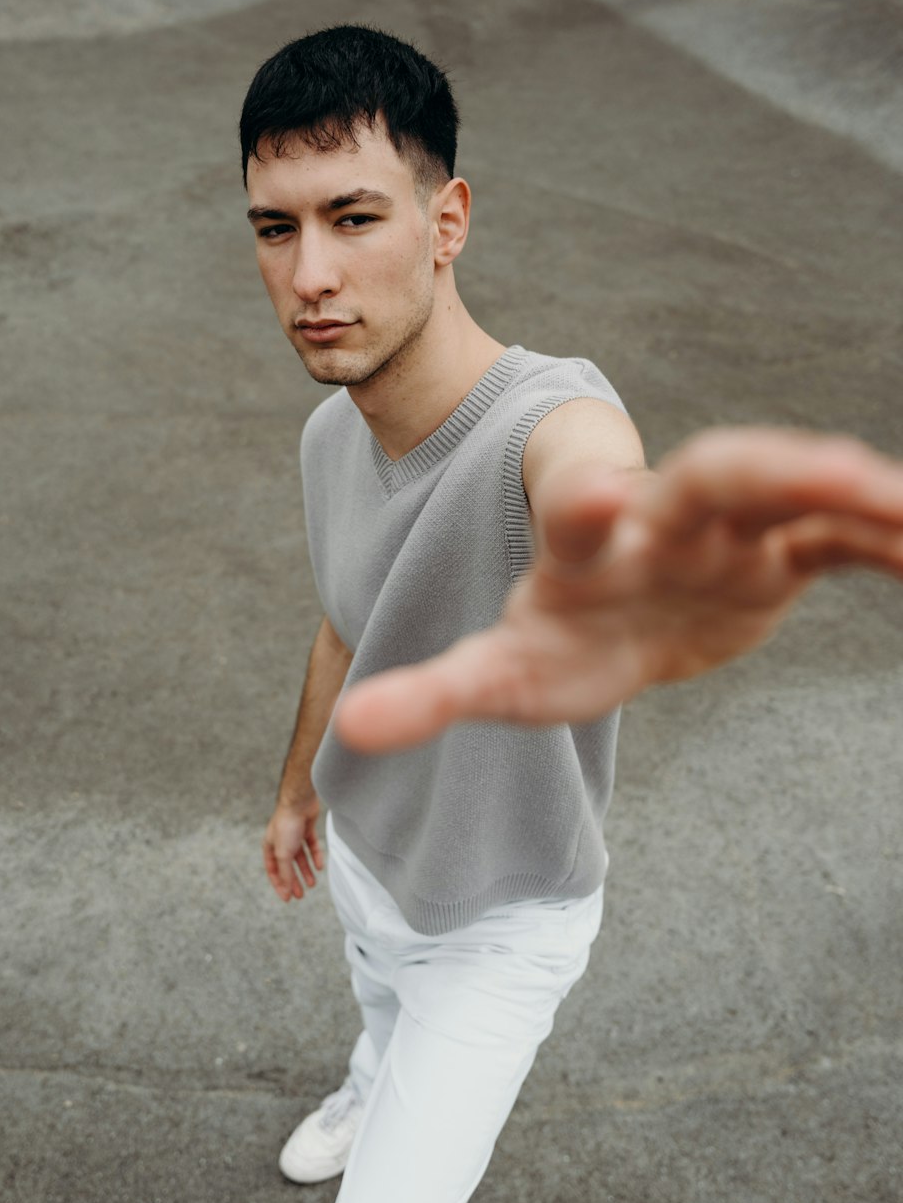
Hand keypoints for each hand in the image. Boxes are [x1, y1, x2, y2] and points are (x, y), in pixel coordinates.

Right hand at [263, 796, 324, 900]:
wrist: (300, 802)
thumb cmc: (286, 825)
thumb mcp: (284, 853)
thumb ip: (286, 873)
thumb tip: (287, 891)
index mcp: (270, 847)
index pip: (273, 871)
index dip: (280, 885)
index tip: (287, 898)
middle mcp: (281, 842)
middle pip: (287, 866)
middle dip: (294, 881)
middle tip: (300, 895)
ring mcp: (294, 836)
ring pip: (300, 858)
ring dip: (306, 871)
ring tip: (312, 884)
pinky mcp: (306, 829)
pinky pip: (311, 847)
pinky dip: (315, 857)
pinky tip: (319, 866)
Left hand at [334, 427, 902, 752]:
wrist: (611, 616)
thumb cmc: (550, 639)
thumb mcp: (497, 674)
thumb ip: (433, 693)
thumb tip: (352, 733)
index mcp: (582, 548)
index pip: (580, 513)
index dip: (591, 504)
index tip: (605, 500)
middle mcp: (661, 521)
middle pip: (715, 476)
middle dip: (772, 469)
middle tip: (842, 476)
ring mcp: (724, 532)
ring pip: (792, 492)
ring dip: (850, 493)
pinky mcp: (776, 555)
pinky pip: (839, 537)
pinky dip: (884, 539)